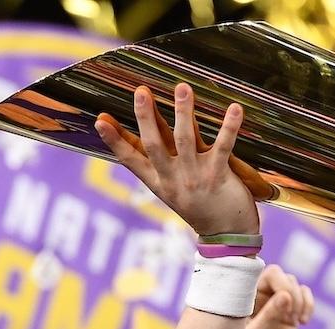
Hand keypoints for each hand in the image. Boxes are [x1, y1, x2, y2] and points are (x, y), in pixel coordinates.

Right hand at [94, 83, 259, 239]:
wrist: (227, 235)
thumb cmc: (199, 206)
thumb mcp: (171, 189)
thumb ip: (158, 163)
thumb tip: (144, 140)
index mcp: (158, 182)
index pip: (131, 160)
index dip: (114, 141)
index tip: (100, 121)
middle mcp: (173, 179)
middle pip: (155, 145)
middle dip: (146, 117)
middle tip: (141, 92)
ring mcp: (195, 177)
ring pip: (185, 140)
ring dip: (184, 112)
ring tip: (182, 87)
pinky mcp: (219, 176)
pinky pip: (223, 147)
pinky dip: (229, 126)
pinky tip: (234, 108)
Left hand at [238, 264, 313, 328]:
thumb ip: (269, 316)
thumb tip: (286, 296)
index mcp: (245, 296)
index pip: (265, 273)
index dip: (280, 282)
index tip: (284, 303)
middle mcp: (259, 295)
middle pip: (282, 275)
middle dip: (292, 293)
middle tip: (292, 316)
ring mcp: (275, 302)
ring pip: (294, 284)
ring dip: (301, 301)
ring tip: (297, 321)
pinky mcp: (290, 312)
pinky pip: (304, 295)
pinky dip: (309, 304)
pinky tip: (304, 322)